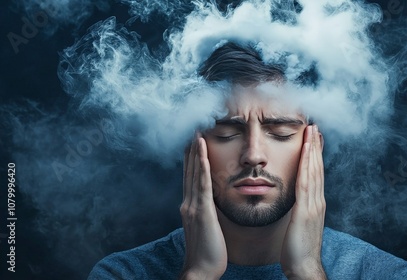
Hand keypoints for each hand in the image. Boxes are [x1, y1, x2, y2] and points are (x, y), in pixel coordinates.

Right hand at [179, 134, 226, 279]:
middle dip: (191, 150)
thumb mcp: (206, 227)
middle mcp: (188, 203)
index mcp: (190, 206)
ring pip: (195, 173)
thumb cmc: (208, 252)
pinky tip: (202, 151)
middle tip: (193, 130)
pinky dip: (202, 165)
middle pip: (189, 171)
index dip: (192, 159)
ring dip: (196, 151)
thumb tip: (210, 203)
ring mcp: (193, 206)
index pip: (191, 177)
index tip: (194, 142)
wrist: (201, 270)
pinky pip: (202, 183)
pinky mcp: (202, 210)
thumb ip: (206, 212)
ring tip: (197, 133)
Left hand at [280, 125, 325, 278]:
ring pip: (313, 171)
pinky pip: (305, 183)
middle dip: (316, 146)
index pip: (316, 174)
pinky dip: (306, 165)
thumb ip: (300, 209)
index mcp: (315, 203)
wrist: (304, 267)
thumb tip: (297, 201)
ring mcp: (313, 205)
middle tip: (314, 126)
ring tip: (311, 131)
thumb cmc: (298, 249)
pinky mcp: (305, 211)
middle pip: (317, 168)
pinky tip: (305, 152)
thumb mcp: (299, 224)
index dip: (315, 155)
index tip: (313, 138)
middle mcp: (317, 201)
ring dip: (312, 150)